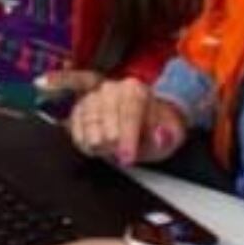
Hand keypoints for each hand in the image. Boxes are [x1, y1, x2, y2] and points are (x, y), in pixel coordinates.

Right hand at [69, 79, 187, 166]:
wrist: (142, 124)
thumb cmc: (153, 130)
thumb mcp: (168, 135)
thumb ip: (166, 137)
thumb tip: (160, 137)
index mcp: (136, 89)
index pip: (130, 110)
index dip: (128, 136)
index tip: (127, 157)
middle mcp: (111, 88)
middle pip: (106, 111)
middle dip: (111, 137)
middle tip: (117, 157)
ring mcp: (93, 97)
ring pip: (88, 116)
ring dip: (95, 139)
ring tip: (105, 153)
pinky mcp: (79, 109)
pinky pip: (75, 122)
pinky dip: (81, 138)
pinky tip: (92, 150)